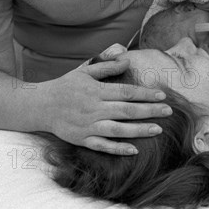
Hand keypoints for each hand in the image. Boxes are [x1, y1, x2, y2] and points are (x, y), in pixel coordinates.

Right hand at [45, 59, 171, 154]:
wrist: (39, 105)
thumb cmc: (65, 86)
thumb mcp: (85, 71)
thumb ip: (107, 66)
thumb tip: (127, 58)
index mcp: (96, 90)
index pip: (126, 92)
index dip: (145, 94)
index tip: (162, 95)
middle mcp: (94, 108)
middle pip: (126, 111)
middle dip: (149, 111)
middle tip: (168, 111)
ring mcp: (88, 126)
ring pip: (117, 129)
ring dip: (138, 130)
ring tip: (157, 129)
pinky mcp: (82, 139)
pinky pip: (102, 146)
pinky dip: (117, 148)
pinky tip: (134, 150)